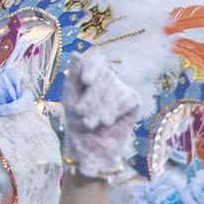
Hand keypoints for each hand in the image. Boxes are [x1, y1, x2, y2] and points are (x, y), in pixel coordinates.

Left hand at [59, 51, 145, 179]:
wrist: (91, 150)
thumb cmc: (77, 125)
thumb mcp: (71, 101)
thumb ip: (73, 78)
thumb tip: (77, 53)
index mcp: (90, 76)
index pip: (96, 61)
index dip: (92, 67)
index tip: (86, 82)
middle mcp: (107, 79)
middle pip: (104, 76)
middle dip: (91, 97)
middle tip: (81, 115)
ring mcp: (121, 89)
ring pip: (114, 88)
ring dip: (100, 107)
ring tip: (90, 124)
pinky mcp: (133, 101)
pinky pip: (126, 99)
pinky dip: (114, 110)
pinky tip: (106, 122)